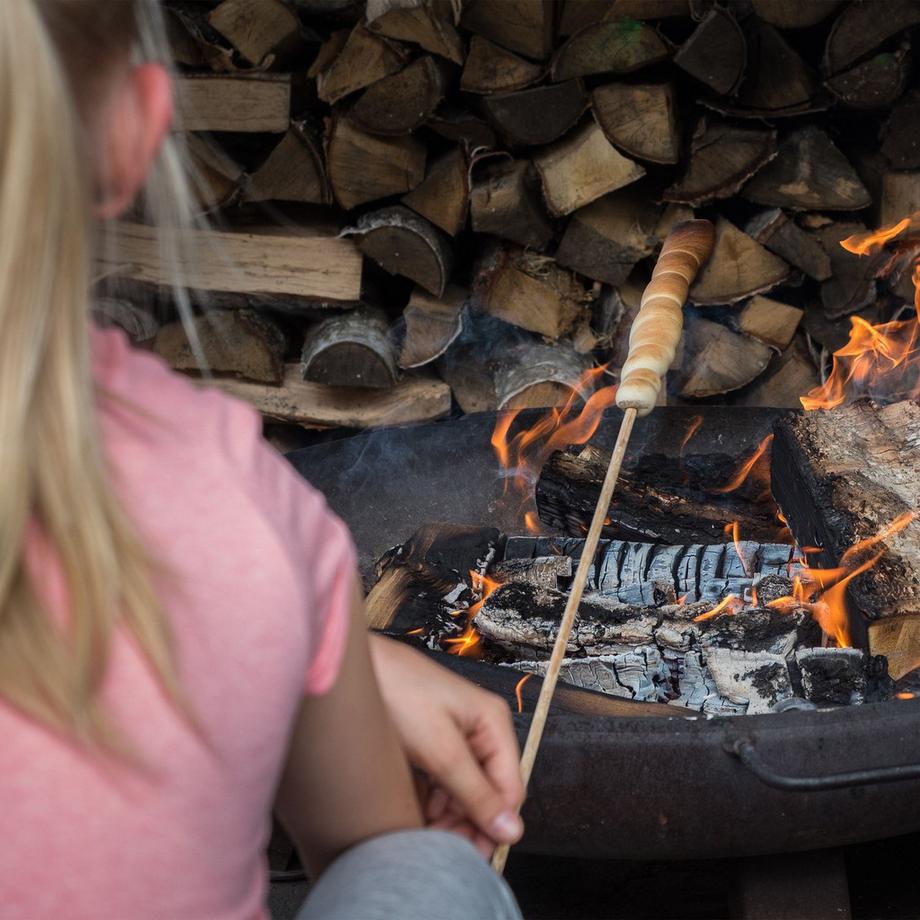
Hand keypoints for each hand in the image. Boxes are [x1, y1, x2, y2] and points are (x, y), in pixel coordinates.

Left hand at [368, 635, 524, 857]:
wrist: (357, 668)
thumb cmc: (400, 693)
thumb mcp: (441, 751)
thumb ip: (476, 793)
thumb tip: (511, 830)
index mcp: (493, 723)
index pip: (510, 787)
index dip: (495, 825)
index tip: (474, 857)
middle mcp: (479, 728)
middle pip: (488, 789)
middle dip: (469, 822)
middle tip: (444, 851)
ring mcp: (455, 733)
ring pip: (465, 787)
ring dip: (450, 815)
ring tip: (427, 836)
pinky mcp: (432, 738)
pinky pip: (445, 778)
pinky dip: (435, 799)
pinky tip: (420, 814)